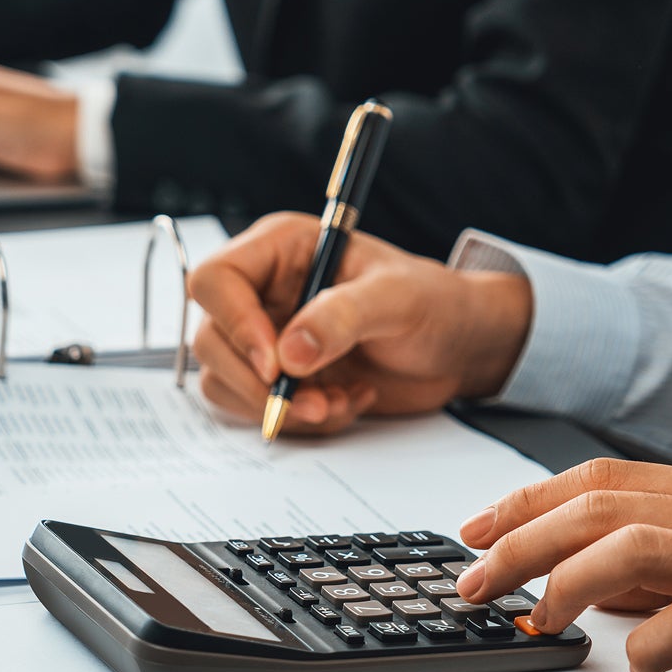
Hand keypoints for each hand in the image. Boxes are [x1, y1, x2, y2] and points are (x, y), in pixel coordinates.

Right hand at [186, 213, 530, 434]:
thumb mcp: (397, 297)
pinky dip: (299, 421)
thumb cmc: (435, 303)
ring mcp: (264, 337)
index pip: (216, 281)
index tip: (276, 364)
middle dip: (260, 383)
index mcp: (279, 250)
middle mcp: (261, 292)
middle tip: (315, 401)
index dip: (235, 323)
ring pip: (225, 380)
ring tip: (339, 402)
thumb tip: (289, 354)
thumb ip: (342, 316)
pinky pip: (255, 409)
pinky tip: (345, 402)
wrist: (459, 348)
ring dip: (281, 407)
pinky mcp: (277, 379)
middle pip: (211, 340)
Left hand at [457, 459, 671, 671]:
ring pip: (632, 549)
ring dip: (565, 584)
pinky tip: (635, 666)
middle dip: (519, 543)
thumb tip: (587, 576)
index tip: (474, 529)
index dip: (525, 502)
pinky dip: (647, 647)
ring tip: (538, 620)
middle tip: (475, 581)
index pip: (599, 479)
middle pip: (598, 509)